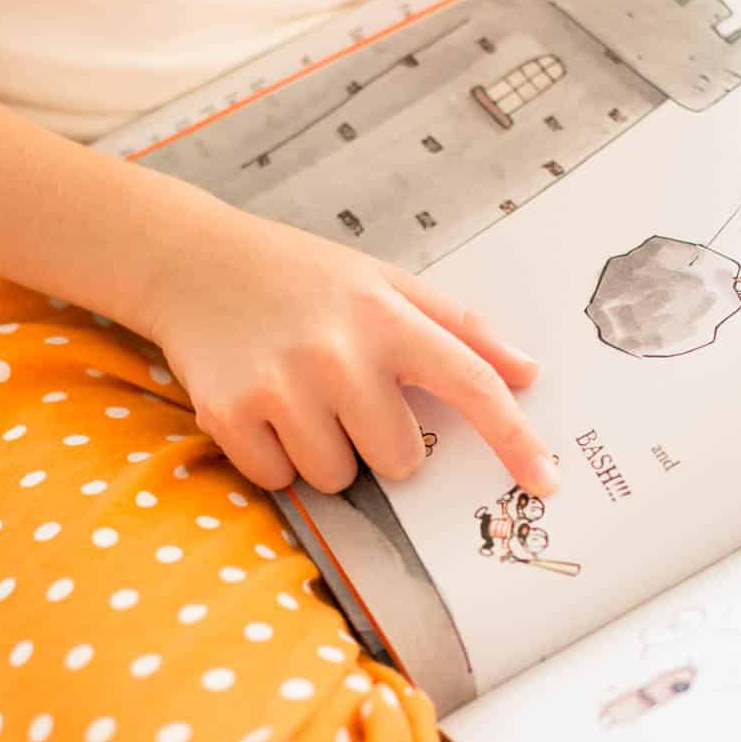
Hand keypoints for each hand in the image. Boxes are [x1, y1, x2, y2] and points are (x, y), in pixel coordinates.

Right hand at [144, 200, 558, 496]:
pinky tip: (260, 406)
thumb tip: (529, 373)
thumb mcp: (385, 281)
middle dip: (379, 442)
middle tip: (343, 392)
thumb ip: (461, 328)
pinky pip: (279, 480)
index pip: (472, 385)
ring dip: (323, 452)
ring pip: (337, 478)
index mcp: (388, 317)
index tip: (548, 479)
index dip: (516, 439)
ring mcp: (281, 386)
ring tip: (297, 395)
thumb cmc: (301, 277)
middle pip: (400, 461)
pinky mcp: (228, 415)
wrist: (192, 260)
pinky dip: (273, 457)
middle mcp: (339, 353)